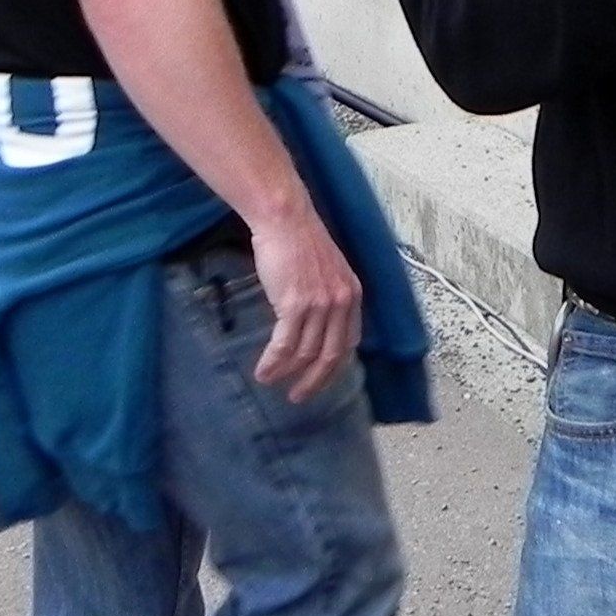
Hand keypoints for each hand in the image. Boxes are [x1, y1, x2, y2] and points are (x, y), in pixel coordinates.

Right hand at [249, 199, 364, 401]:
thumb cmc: (300, 241)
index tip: (320, 379)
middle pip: (331, 355)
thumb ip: (328, 297)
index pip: (349, 341)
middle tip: (299, 396)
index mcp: (352, 294)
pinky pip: (285, 345)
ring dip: (286, 373)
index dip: (334, 366)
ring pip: (305, 353)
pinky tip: (263, 371)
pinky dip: (273, 362)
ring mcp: (320, 304)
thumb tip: (316, 325)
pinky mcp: (295, 304)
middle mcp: (341, 302)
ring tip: (270, 381)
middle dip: (314, 381)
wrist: (285, 219)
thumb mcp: (327, 271)